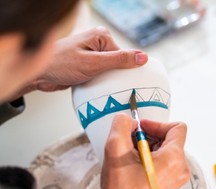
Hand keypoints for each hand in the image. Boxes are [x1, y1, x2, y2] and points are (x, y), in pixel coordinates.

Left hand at [17, 27, 147, 94]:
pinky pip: (101, 75)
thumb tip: (143, 57)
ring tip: (101, 88)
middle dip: (115, 77)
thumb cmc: (60, 64)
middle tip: (109, 87)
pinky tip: (96, 88)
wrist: (37, 73)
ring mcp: (92, 54)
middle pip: (119, 64)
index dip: (125, 71)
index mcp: (102, 36)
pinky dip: (100, 83)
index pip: (124, 56)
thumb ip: (119, 60)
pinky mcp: (87, 64)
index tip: (124, 84)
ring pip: (110, 71)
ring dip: (107, 81)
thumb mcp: (94, 63)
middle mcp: (97, 43)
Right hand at [99, 114, 189, 188]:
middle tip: (131, 142)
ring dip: (148, 147)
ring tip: (130, 156)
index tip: (140, 129)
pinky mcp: (170, 183)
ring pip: (166, 150)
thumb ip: (122, 126)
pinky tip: (133, 165)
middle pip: (171, 138)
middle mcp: (181, 167)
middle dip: (149, 136)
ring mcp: (177, 177)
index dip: (157, 124)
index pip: (177, 127)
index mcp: (174, 158)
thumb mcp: (115, 149)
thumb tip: (128, 120)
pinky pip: (164, 161)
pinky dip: (150, 158)